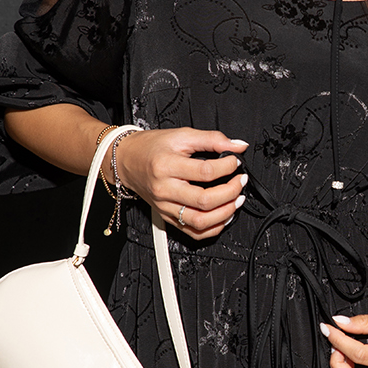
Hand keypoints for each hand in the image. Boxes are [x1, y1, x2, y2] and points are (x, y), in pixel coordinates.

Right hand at [112, 128, 247, 240]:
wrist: (127, 161)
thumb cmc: (153, 147)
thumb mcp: (182, 135)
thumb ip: (212, 139)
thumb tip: (238, 146)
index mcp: (167, 166)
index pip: (205, 172)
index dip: (227, 167)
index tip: (235, 161)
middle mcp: (165, 189)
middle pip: (204, 200)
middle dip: (231, 192)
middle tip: (240, 182)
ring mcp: (165, 207)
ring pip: (200, 221)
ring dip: (225, 213)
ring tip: (236, 200)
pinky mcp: (168, 218)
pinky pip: (193, 232)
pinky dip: (214, 228)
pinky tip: (224, 216)